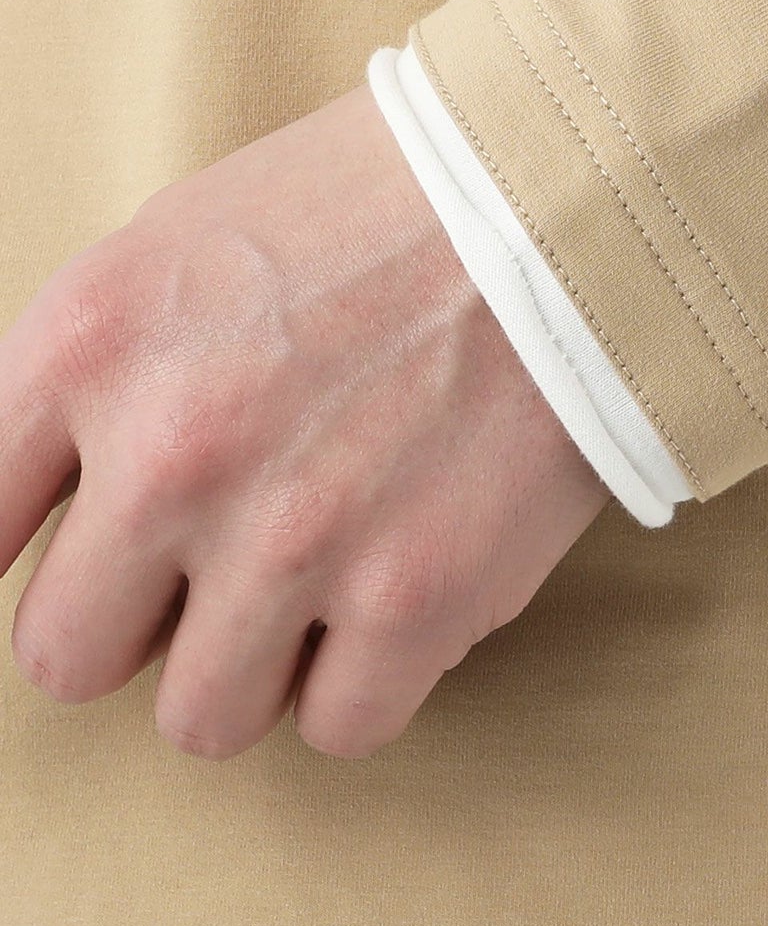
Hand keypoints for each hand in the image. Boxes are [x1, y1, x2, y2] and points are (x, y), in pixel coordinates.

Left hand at [0, 81, 612, 759]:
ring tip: (323, 573)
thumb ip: (92, 380)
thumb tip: (53, 503)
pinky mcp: (415, 601)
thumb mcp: (184, 242)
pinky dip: (365, 677)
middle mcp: (170, 456)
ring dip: (255, 660)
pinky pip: (338, 727)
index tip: (85, 555)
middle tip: (218, 559)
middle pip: (68, 655)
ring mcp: (291, 540)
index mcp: (92, 345)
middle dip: (142, 617)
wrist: (558, 198)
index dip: (35, 549)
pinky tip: (399, 589)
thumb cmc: (379, 205)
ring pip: (200, 717)